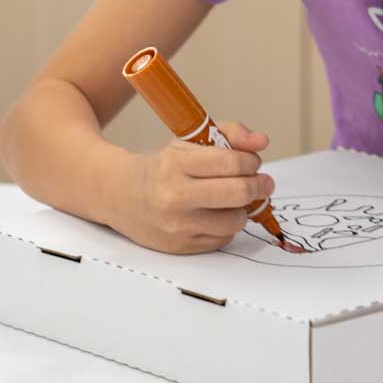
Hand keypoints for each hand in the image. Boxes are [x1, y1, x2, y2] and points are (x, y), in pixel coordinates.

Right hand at [111, 122, 274, 253]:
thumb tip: (262, 142)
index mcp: (175, 163)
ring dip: (243, 208)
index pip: (231, 163)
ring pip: (235, 220)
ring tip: (234, 199)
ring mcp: (176, 225)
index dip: (251, 161)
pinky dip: (226, 225)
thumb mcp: (189, 142)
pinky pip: (223, 239)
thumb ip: (230, 135)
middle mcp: (174, 196)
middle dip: (258, 185)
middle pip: (238, 193)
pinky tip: (215, 214)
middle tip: (262, 182)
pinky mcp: (180, 247)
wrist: (119, 195)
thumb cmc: (162, 166)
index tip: (252, 162)